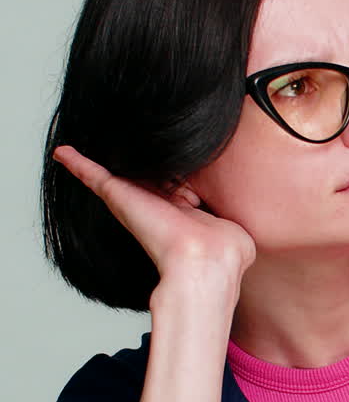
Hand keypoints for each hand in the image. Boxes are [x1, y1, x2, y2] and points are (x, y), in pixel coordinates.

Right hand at [52, 145, 256, 287]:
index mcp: (184, 211)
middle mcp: (157, 205)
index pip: (174, 188)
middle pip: (145, 178)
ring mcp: (136, 202)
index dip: (171, 176)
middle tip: (112, 140)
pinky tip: (63, 152)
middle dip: (129, 163)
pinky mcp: (119, 196)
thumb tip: (222, 220)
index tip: (160, 162)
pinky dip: (78, 164)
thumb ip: (224, 219)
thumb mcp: (232, 229)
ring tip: (79, 147)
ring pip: (116, 174)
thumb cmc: (223, 251)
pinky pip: (94, 175)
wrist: (204, 261)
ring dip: (97, 162)